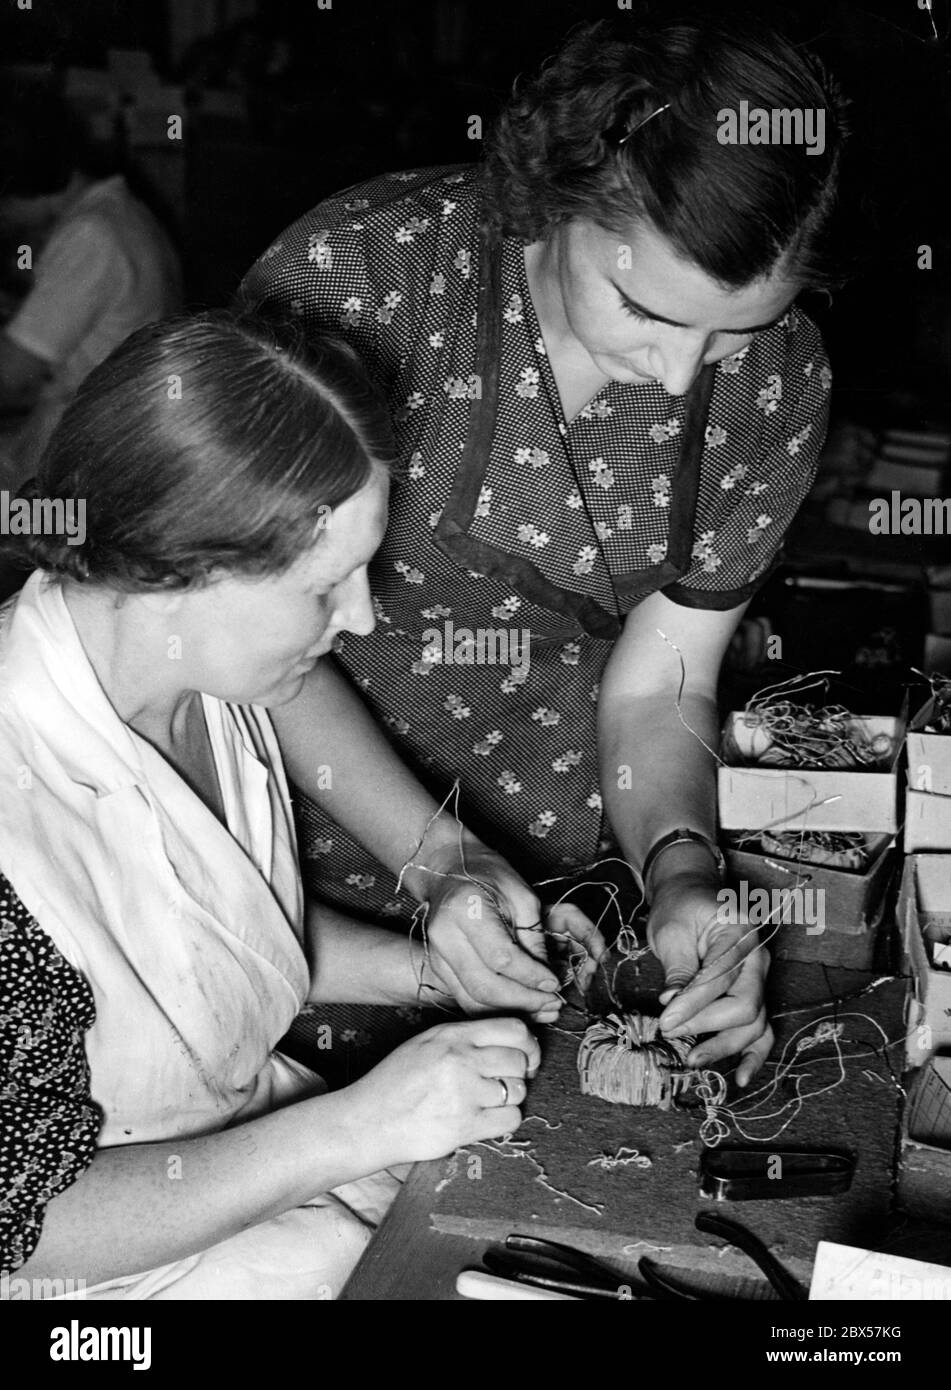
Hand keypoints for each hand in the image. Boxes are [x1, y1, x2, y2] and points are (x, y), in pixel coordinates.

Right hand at [347, 1017, 540, 1164]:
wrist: (368, 1121)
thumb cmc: (395, 1082)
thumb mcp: (425, 1043)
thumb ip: (464, 1037)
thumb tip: (509, 1040)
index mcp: (452, 1035)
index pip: (513, 1029)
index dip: (527, 1043)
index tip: (524, 1055)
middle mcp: (461, 1060)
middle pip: (519, 1060)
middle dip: (519, 1073)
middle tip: (505, 1081)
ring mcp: (464, 1093)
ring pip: (517, 1091)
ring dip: (510, 1097)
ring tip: (488, 1100)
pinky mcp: (465, 1126)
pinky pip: (510, 1119)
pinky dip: (504, 1120)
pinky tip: (486, 1118)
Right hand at [419, 840, 605, 1021]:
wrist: (450, 872)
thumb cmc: (489, 875)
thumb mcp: (522, 896)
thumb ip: (534, 938)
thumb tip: (548, 978)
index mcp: (465, 910)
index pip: (501, 957)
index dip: (531, 975)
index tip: (554, 983)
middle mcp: (444, 936)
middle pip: (485, 986)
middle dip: (523, 1000)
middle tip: (551, 1003)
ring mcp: (437, 956)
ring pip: (473, 999)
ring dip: (510, 1011)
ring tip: (541, 1011)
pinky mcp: (437, 969)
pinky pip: (465, 999)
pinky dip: (493, 1010)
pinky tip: (518, 1007)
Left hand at [647, 877, 772, 1086]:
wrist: (691, 894)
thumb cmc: (680, 907)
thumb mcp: (672, 930)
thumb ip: (679, 969)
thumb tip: (673, 1006)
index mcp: (741, 934)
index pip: (721, 979)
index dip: (693, 1004)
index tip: (666, 1020)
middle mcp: (759, 959)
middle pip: (746, 1006)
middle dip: (707, 1025)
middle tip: (671, 1032)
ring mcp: (760, 979)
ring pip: (755, 1024)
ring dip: (725, 1046)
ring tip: (692, 1059)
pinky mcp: (753, 995)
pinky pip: (761, 1029)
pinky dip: (753, 1056)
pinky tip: (739, 1077)